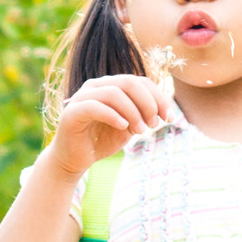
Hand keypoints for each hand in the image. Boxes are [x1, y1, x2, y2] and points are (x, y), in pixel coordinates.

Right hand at [47, 74, 172, 179]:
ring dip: (133, 112)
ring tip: (141, 131)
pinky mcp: (72, 112)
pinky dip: (113, 115)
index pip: (140, 81)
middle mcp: (96, 85)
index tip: (170, 117)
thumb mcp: (129, 126)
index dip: (159, 97)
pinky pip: (95, 106)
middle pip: (129, 82)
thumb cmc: (102, 140)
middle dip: (148, 103)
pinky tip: (124, 127)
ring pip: (114, 93)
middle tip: (154, 124)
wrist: (74, 159)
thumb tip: (166, 109)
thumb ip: (143, 114)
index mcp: (111, 85)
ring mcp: (82, 96)